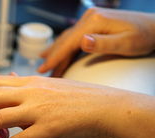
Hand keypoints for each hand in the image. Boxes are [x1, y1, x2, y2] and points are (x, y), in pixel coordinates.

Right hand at [38, 7, 154, 76]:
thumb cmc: (144, 37)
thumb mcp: (127, 43)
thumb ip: (104, 43)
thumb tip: (83, 41)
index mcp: (95, 21)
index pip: (69, 42)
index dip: (55, 57)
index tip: (43, 69)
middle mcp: (90, 17)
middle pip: (64, 40)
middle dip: (52, 57)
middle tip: (40, 73)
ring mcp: (90, 19)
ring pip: (67, 38)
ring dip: (55, 52)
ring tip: (43, 64)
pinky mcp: (93, 23)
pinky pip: (73, 37)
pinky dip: (63, 47)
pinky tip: (56, 52)